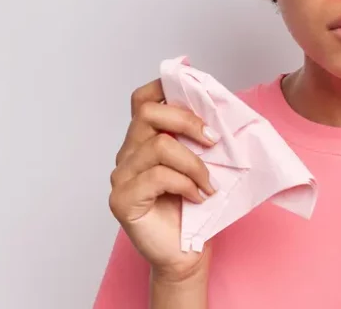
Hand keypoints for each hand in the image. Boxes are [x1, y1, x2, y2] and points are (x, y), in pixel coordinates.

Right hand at [108, 79, 218, 283]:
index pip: (143, 99)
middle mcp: (127, 154)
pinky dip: (185, 184)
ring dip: (194, 163)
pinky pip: (157, 176)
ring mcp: (121, 176)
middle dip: (187, 121)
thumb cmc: (195, 209)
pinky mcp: (122, 199)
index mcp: (144, 140)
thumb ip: (200, 136)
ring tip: (209, 183)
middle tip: (213, 141)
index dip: (166, 88)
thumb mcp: (203, 163)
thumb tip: (219, 106)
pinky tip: (197, 197)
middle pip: (148, 113)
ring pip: (159, 146)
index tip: (199, 100)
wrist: (186, 252)